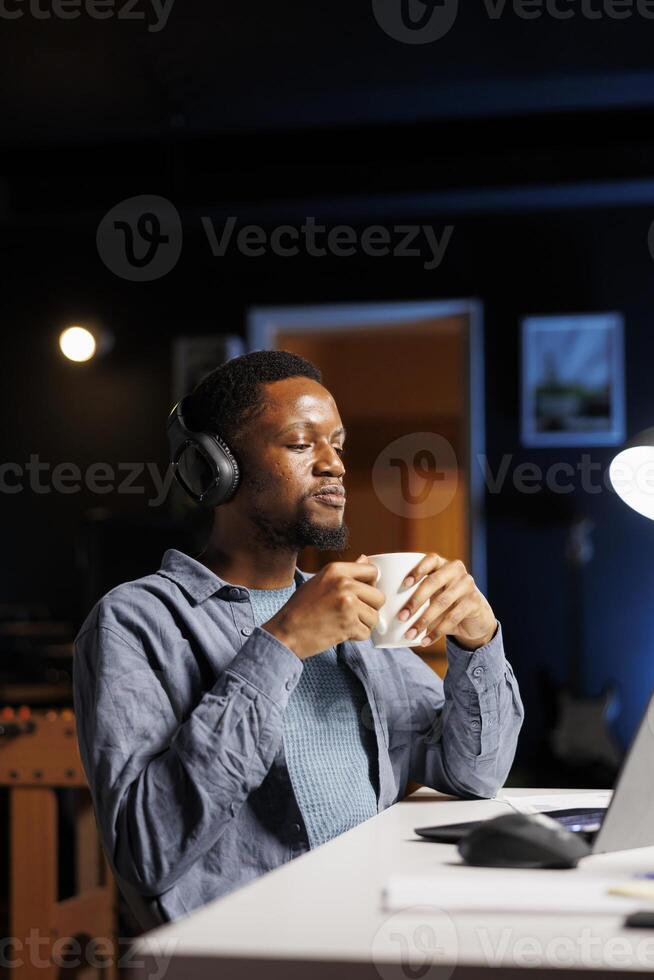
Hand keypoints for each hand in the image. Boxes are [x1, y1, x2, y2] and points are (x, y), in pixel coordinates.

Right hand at [262, 556, 385, 659]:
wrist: (285, 633)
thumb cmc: (299, 608)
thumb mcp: (319, 582)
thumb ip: (344, 573)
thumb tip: (364, 559)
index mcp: (336, 570)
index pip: (372, 571)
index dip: (370, 585)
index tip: (361, 594)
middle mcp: (344, 583)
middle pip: (379, 597)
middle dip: (369, 608)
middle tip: (352, 614)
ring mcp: (347, 604)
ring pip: (374, 617)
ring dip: (362, 624)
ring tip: (343, 623)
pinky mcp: (348, 624)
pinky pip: (366, 632)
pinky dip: (355, 636)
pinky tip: (340, 632)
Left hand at [396, 553, 496, 650]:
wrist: (475, 617)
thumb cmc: (445, 603)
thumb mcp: (433, 595)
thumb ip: (416, 596)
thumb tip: (386, 612)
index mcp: (443, 564)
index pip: (430, 559)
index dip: (417, 569)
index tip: (404, 584)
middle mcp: (456, 571)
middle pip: (433, 582)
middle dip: (415, 601)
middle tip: (401, 617)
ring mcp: (467, 585)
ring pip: (442, 602)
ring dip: (424, 620)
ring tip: (410, 634)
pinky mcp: (474, 602)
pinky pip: (452, 618)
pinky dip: (436, 631)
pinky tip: (425, 641)